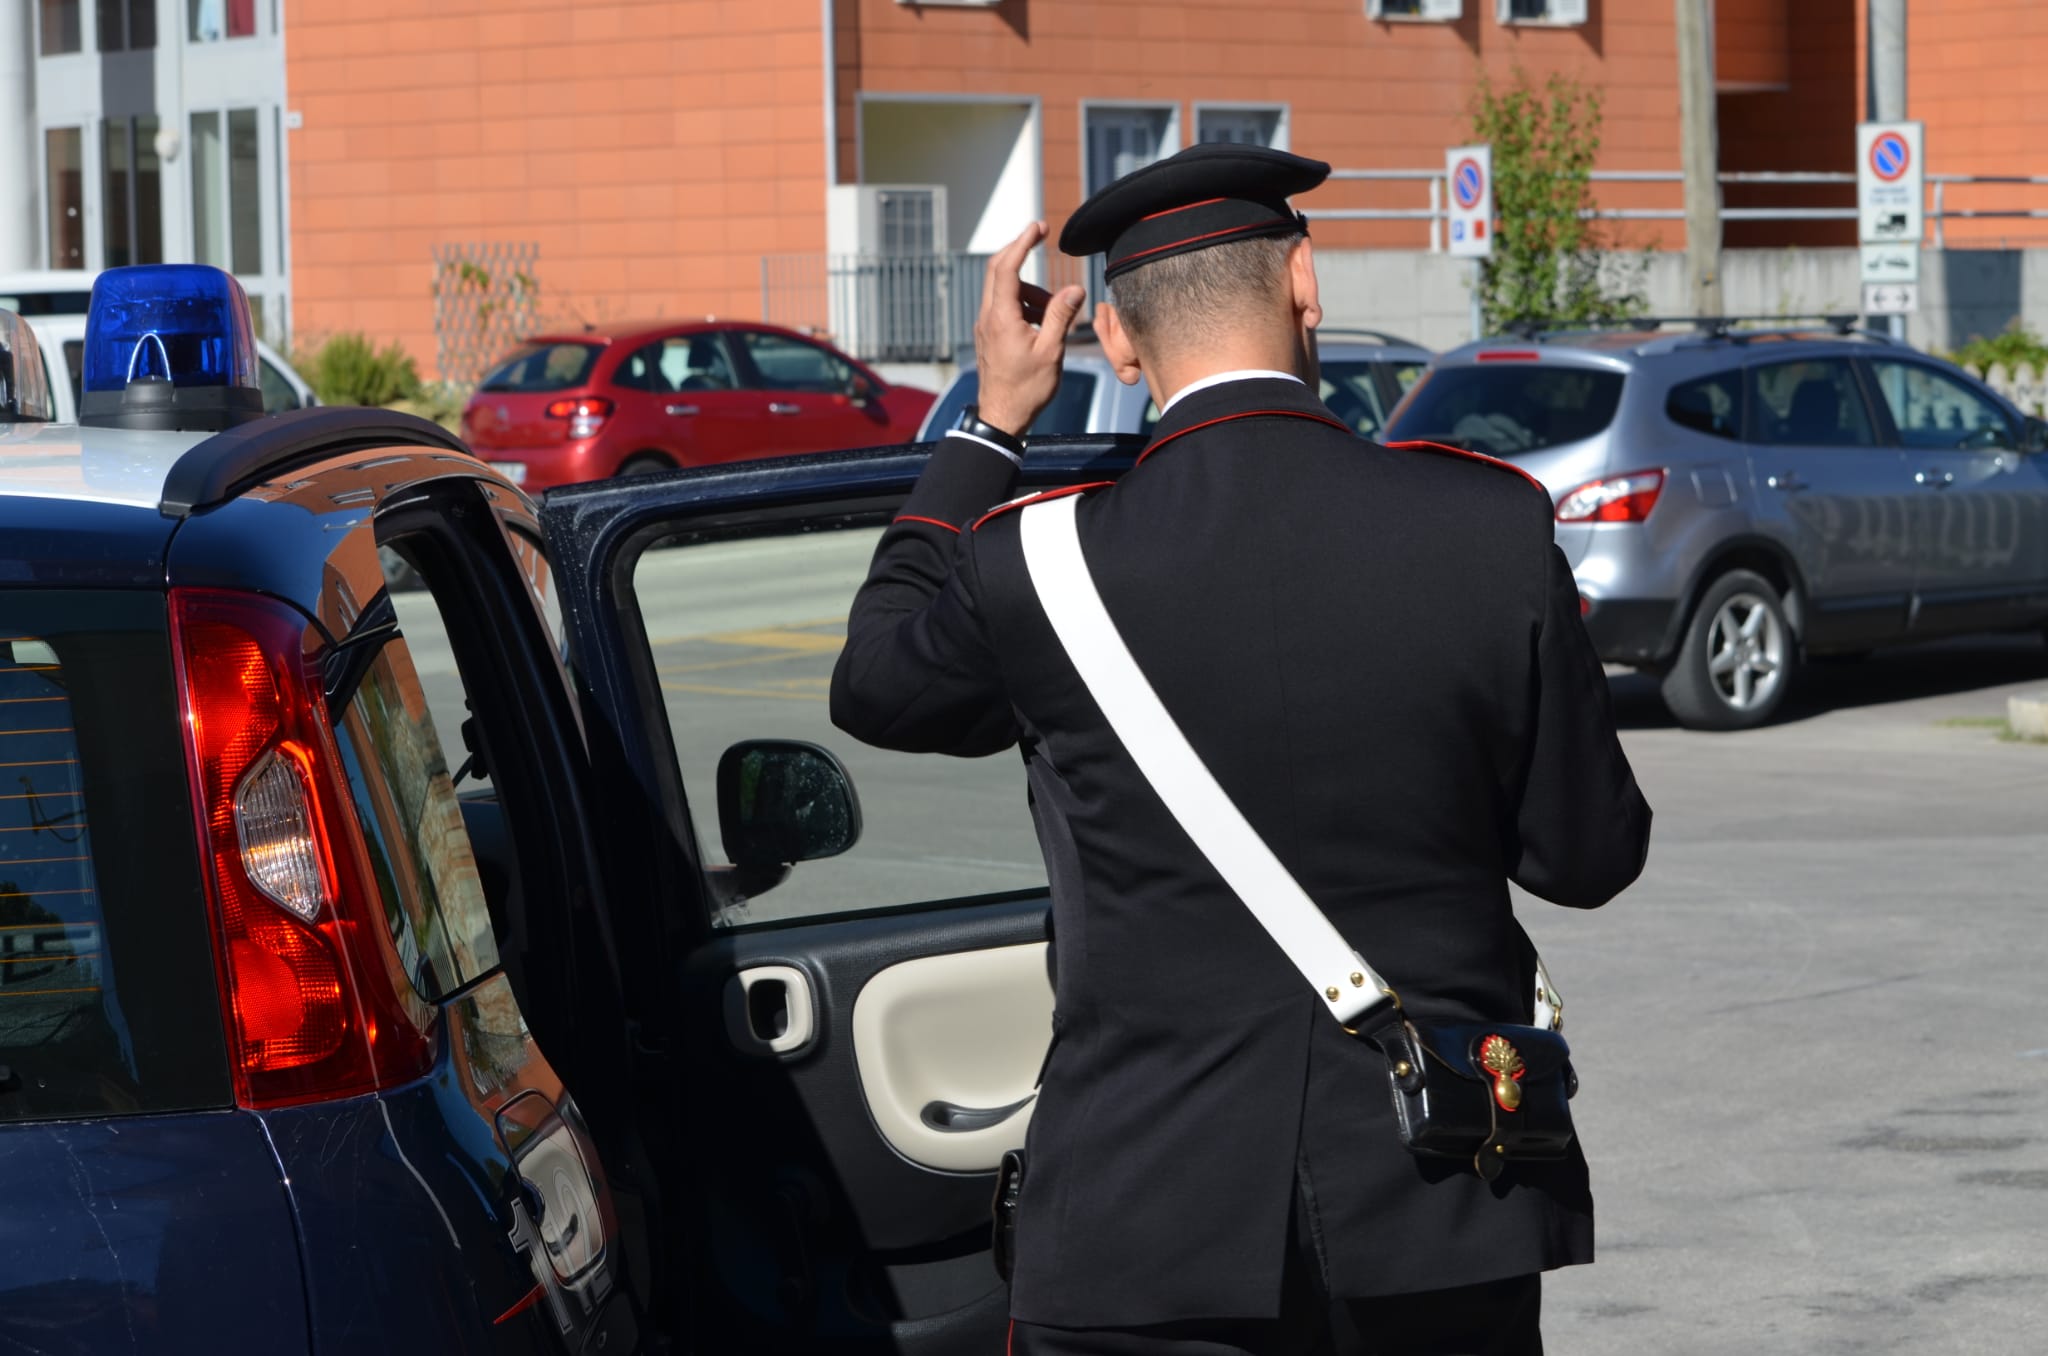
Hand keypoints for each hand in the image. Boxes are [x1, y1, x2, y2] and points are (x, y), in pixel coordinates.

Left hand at [973, 222, 1085, 437]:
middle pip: (997, 270)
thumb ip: (1061, 316)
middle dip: (1019, 251)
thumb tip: (1075, 288)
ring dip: (1029, 289)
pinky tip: (1042, 324)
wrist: (1001, 418)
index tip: (1039, 227)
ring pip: (1004, 290)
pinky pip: (1004, 308)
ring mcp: (985, 326)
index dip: (1022, 242)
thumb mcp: (1051, 351)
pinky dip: (1023, 305)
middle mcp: (987, 317)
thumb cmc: (1026, 389)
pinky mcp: (988, 336)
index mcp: (1001, 317)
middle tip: (1040, 237)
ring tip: (1055, 311)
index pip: (1006, 266)